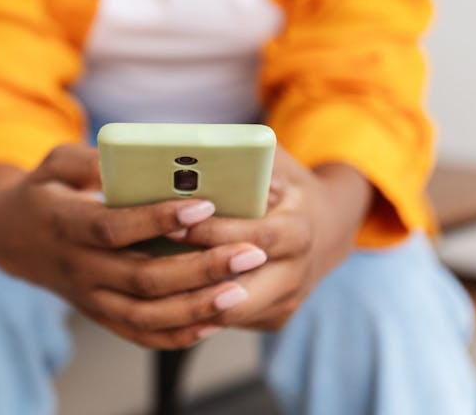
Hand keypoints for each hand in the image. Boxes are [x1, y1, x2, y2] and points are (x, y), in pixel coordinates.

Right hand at [0, 144, 267, 347]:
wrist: (12, 237)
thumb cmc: (44, 191)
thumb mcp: (55, 163)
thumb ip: (91, 159)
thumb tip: (136, 157)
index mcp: (66, 224)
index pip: (114, 228)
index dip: (158, 220)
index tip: (204, 206)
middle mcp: (78, 267)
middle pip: (142, 278)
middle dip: (200, 268)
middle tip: (249, 252)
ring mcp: (89, 296)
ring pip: (146, 315)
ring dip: (196, 307)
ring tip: (240, 291)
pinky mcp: (99, 313)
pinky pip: (139, 334)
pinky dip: (177, 334)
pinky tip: (214, 322)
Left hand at [170, 147, 372, 330]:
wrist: (325, 226)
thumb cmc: (285, 186)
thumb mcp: (274, 165)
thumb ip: (243, 160)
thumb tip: (191, 156)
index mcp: (298, 231)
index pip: (254, 238)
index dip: (212, 234)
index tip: (173, 226)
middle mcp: (298, 273)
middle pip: (241, 292)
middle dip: (195, 280)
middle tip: (149, 267)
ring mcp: (287, 302)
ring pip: (229, 313)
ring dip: (189, 301)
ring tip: (151, 282)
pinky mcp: (272, 318)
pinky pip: (229, 319)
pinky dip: (198, 308)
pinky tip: (167, 292)